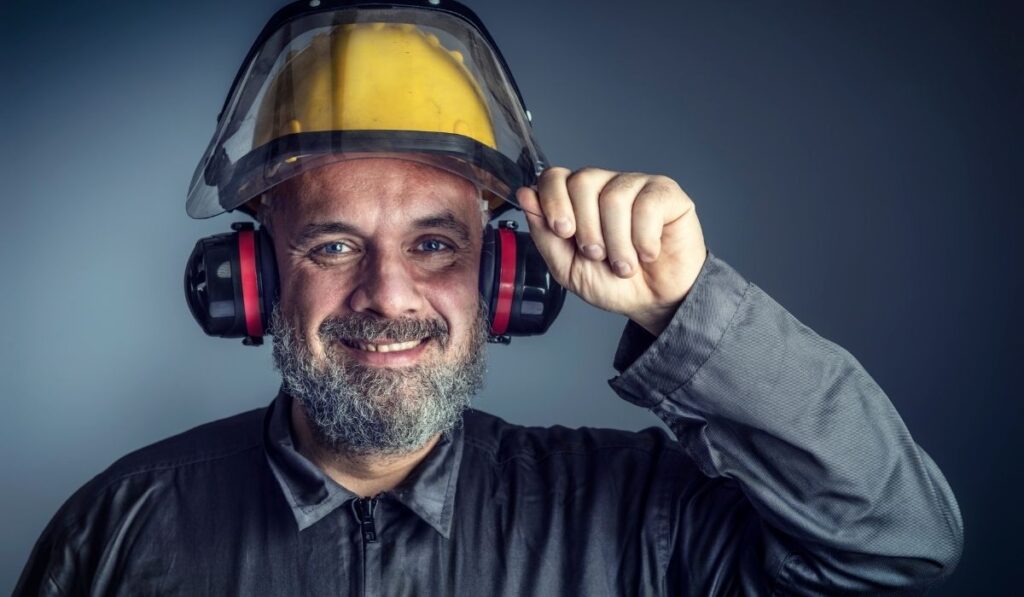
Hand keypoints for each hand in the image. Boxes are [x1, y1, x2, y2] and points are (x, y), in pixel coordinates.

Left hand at [516, 167, 706, 335]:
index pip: (555, 177)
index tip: (563, 232)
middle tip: (598, 255)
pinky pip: (647, 205)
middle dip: (587, 228)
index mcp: (577, 200)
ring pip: (614, 197)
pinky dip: (644, 239)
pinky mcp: (666, 193)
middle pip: (582, 182)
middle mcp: (605, 186)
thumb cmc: (614, 284)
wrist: (655, 303)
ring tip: (625, 264)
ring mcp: (636, 186)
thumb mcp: (568, 268)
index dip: (554, 202)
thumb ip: (544, 234)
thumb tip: (525, 195)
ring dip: (617, 243)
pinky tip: (648, 253)